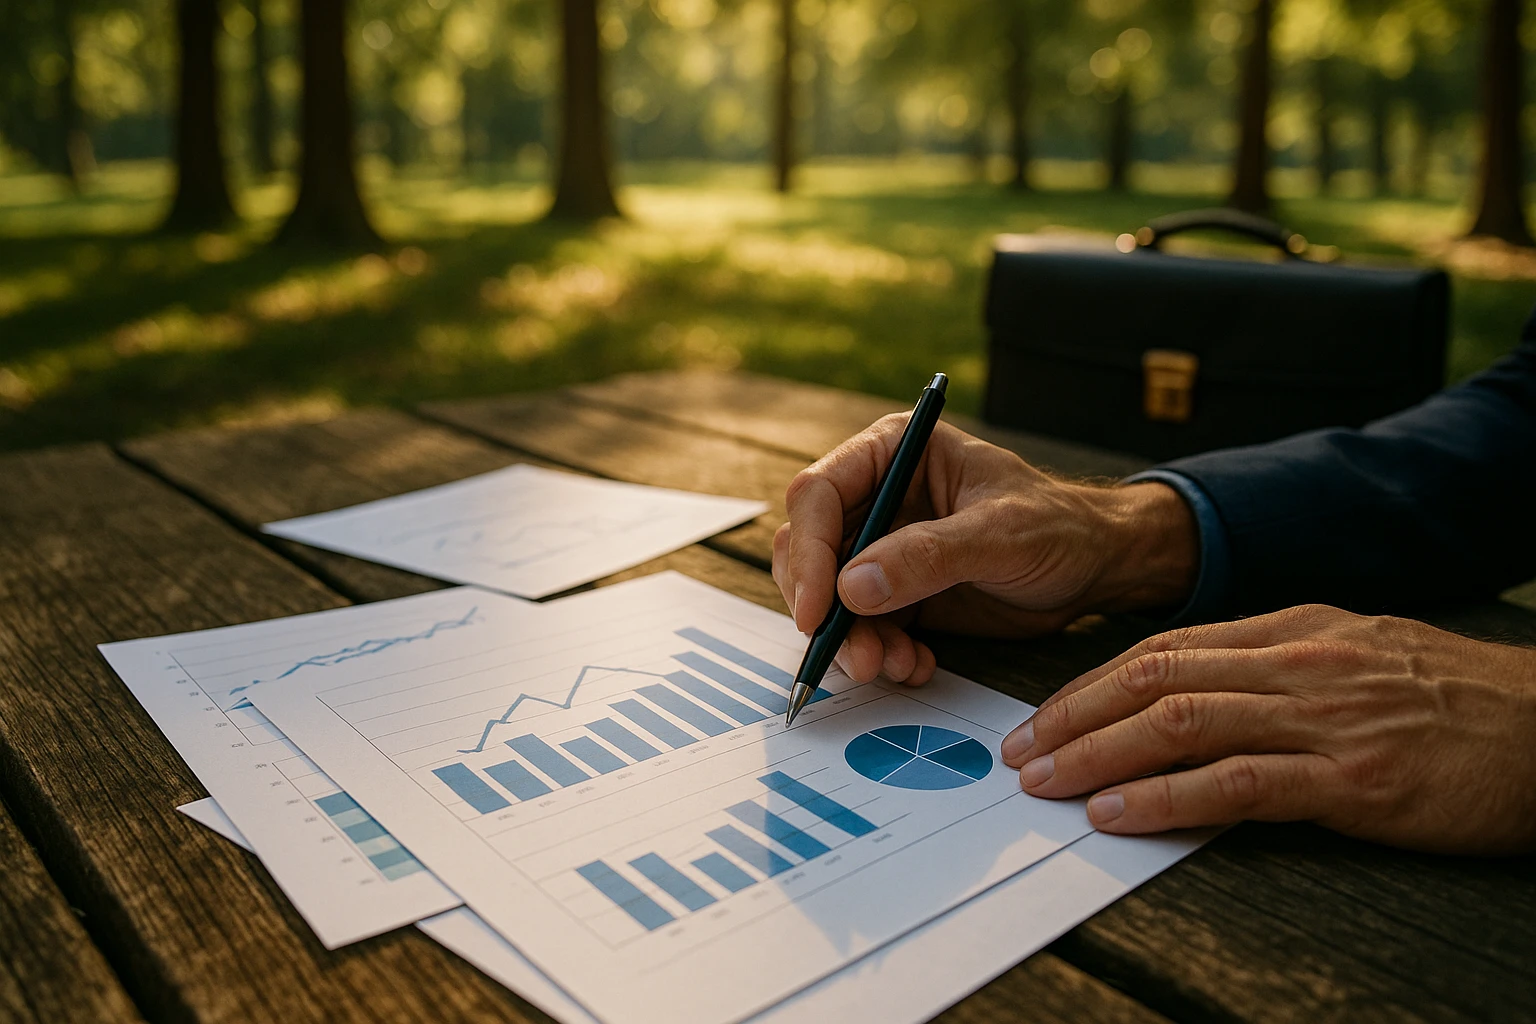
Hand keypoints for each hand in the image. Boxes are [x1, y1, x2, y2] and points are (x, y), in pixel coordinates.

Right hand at [772, 416, 1199, 685]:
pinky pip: (863, 628)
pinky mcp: (897, 593)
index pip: (818, 494)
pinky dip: (880, 653)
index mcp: (892, 452)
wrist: (1097, 568)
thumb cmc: (1060, 526)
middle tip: (855, 655)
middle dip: (825, 609)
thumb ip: (928, 555)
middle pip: (810, 550)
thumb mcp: (1002, 533)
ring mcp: (882, 548)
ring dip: (853, 641)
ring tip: (896, 666)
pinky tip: (916, 665)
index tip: (819, 609)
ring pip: (830, 598)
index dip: (809, 552)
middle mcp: (876, 497)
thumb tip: (853, 586)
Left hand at [1002, 605, 1535, 854]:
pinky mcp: (1353, 776)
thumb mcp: (1356, 654)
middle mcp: (1296, 661)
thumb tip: (1190, 690)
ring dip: (1099, 754)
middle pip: (1153, 676)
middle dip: (1073, 715)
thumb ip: (1274, 666)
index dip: (1090, 684)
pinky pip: (1237, 783)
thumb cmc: (1454, 698)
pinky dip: (1166, 797)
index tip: (1044, 716)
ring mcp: (1323, 715)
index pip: (1162, 647)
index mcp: (1291, 628)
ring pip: (1180, 721)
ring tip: (1046, 782)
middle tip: (1020, 751)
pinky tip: (1119, 812)